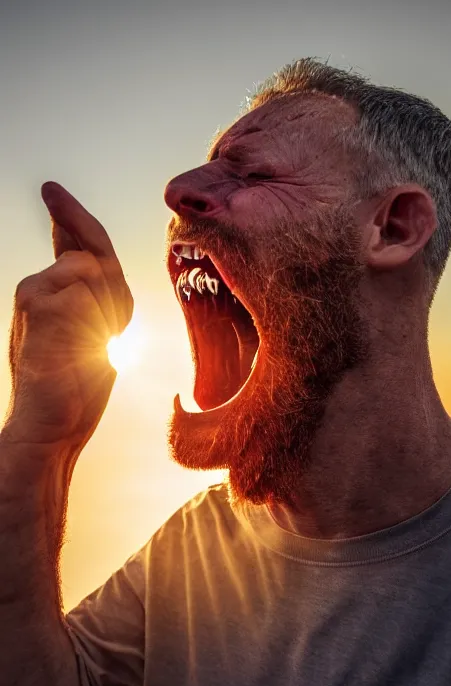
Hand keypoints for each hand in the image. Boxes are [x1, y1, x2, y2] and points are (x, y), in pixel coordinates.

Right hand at [5, 182, 132, 448]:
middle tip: (105, 337)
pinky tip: (85, 347)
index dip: (68, 215)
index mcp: (48, 292)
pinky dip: (100, 322)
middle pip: (97, 256)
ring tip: (93, 347)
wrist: (52, 428)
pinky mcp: (39, 304)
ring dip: (110, 311)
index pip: (68, 244)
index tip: (52, 191)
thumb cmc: (76, 387)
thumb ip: (98, 295)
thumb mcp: (95, 333)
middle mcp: (36, 286)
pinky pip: (90, 291)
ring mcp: (34, 291)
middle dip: (115, 295)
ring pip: (96, 270)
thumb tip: (94, 259)